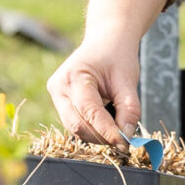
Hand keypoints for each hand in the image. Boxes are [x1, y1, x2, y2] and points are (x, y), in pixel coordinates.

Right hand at [46, 0, 168, 143]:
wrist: (105, 41)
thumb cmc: (117, 57)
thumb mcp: (128, 80)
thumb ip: (129, 109)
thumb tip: (127, 138)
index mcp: (74, 76)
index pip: (89, 112)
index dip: (107, 131)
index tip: (124, 143)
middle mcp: (59, 86)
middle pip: (77, 125)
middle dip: (100, 137)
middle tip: (123, 141)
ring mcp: (55, 95)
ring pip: (74, 128)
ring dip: (96, 135)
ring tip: (116, 131)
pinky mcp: (59, 101)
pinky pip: (74, 122)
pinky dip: (91, 129)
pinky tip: (106, 123)